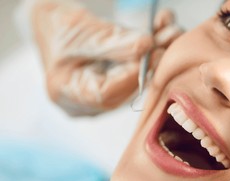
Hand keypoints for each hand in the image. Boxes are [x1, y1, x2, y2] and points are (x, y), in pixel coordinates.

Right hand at [30, 0, 181, 114]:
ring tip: (171, 32)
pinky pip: (137, 75)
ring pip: (136, 81)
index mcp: (66, 91)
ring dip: (156, 56)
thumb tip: (146, 46)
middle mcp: (85, 102)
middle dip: (151, 62)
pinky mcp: (114, 88)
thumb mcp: (81, 30)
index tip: (153, 51)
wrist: (56, 27)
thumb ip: (112, 41)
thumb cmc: (58, 27)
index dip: (132, 73)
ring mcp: (101, 98)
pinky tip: (162, 36)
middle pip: (125, 90)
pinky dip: (150, 56)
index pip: (106, 93)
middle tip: (170, 38)